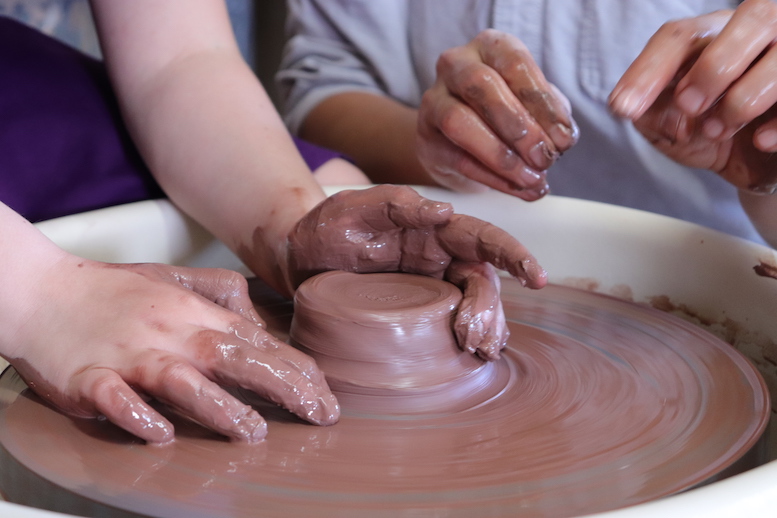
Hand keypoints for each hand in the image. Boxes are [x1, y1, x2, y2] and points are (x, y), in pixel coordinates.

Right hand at [6, 259, 338, 443]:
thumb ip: (220, 294)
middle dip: (282, 387)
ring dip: (220, 408)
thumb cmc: (112, 291)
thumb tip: (258, 318)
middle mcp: (170, 334)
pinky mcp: (91, 379)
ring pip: (183, 382)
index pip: (257, 343)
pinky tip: (162, 435)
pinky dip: (139, 417)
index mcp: (193, 314)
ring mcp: (131, 357)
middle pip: (234, 359)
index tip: (325, 396)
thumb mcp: (174, 280)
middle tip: (318, 414)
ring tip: (254, 432)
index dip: (296, 370)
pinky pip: (118, 401)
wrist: (43, 290)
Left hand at [286, 185, 546, 359]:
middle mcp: (439, 254)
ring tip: (478, 349)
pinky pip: (454, 321)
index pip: (481, 236)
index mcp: (431, 226)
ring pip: (475, 303)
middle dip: (490, 307)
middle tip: (474, 336)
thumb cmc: (326, 228)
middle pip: (484, 278)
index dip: (512, 254)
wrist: (299, 259)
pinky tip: (473, 354)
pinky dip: (471, 336)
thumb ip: (393, 203)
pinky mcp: (419, 308)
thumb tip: (443, 212)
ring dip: (485, 327)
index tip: (535, 276)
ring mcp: (431, 283)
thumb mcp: (351, 208)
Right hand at [417, 29, 578, 198]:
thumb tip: (561, 139)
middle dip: (520, 127)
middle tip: (546, 157)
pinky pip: (457, 158)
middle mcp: (456, 65)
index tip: (565, 137)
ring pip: (460, 122)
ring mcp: (434, 100)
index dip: (543, 102)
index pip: (515, 64)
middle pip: (483, 86)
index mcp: (489, 47)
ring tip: (532, 178)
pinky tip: (517, 188)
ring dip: (501, 156)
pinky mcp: (426, 139)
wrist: (459, 139)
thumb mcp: (533, 105)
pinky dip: (492, 178)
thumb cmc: (503, 113)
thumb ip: (550, 115)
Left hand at [609, 0, 776, 191]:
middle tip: (689, 106)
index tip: (623, 107)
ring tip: (718, 130)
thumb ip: (651, 114)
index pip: (680, 36)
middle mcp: (760, 32)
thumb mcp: (671, 129)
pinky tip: (760, 142)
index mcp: (715, 35)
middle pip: (751, 17)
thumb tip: (636, 108)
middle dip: (713, 68)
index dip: (649, 70)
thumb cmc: (711, 136)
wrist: (756, 166)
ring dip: (743, 99)